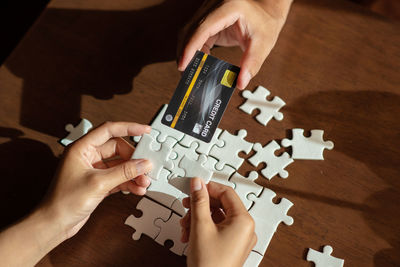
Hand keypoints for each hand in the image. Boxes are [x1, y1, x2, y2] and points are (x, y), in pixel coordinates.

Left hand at [41, 122, 152, 238]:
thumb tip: (142, 164)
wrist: (54, 224)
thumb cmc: (64, 202)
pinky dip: (129, 182)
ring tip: (143, 181)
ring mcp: (94, 170)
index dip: (129, 128)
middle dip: (134, 158)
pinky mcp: (98, 183)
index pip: (109, 130)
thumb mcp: (98, 183)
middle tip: (146, 165)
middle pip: (118, 149)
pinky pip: (118, 177)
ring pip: (120, 164)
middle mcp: (88, 156)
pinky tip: (137, 188)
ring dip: (133, 172)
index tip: (144, 131)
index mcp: (81, 148)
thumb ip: (124, 172)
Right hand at [178, 0, 291, 89]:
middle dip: (185, 52)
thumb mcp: (263, 44)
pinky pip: (195, 34)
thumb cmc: (266, 22)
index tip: (183, 64)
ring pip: (188, 31)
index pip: (202, 28)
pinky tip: (200, 61)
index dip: (190, 47)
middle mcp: (215, 6)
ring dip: (188, 51)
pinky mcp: (209, 19)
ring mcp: (210, 10)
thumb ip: (252, 63)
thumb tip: (241, 82)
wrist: (267, 9)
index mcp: (229, 8)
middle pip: (189, 29)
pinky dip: (194, 49)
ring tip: (192, 69)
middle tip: (185, 72)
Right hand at [180, 178, 256, 266]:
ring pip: (217, 217)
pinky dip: (203, 228)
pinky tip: (189, 234)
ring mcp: (239, 238)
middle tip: (187, 204)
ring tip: (185, 225)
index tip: (194, 186)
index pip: (227, 193)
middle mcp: (245, 228)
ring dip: (198, 218)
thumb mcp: (200, 226)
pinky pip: (217, 229)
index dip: (208, 188)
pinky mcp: (231, 246)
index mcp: (243, 221)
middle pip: (221, 205)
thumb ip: (199, 201)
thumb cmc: (210, 265)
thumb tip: (198, 183)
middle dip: (200, 205)